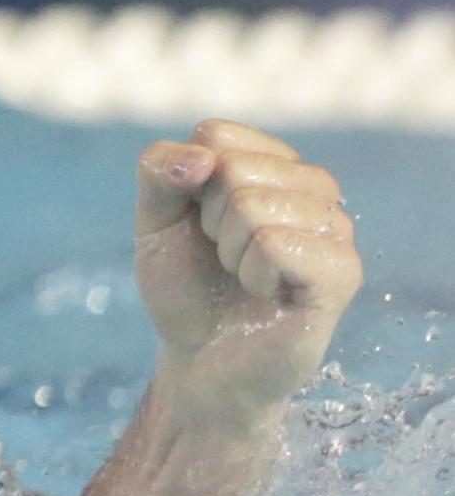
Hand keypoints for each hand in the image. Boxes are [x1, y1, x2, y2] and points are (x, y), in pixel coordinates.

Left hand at [132, 118, 362, 426]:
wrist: (201, 359)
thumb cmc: (187, 287)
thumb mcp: (153, 221)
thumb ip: (159, 172)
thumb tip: (202, 158)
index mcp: (272, 164)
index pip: (215, 136)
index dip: (189, 184)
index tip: (200, 222)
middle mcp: (313, 188)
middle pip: (233, 169)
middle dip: (208, 221)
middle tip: (225, 257)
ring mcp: (334, 228)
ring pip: (254, 205)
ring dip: (231, 251)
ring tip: (247, 276)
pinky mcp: (342, 273)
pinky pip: (278, 244)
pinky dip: (253, 274)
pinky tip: (268, 293)